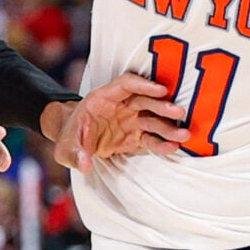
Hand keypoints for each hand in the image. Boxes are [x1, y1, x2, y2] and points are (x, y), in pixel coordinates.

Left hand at [48, 74, 185, 169]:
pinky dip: (162, 143)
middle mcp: (121, 106)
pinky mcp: (135, 136)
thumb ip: (74, 154)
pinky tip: (174, 147)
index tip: (161, 90)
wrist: (74, 142)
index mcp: (102, 98)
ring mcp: (130, 120)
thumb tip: (84, 164)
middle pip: (145, 101)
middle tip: (179, 112)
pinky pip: (151, 138)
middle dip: (162, 106)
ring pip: (152, 119)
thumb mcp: (64, 148)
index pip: (125, 84)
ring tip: (185, 134)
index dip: (143, 85)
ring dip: (168, 125)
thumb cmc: (69, 138)